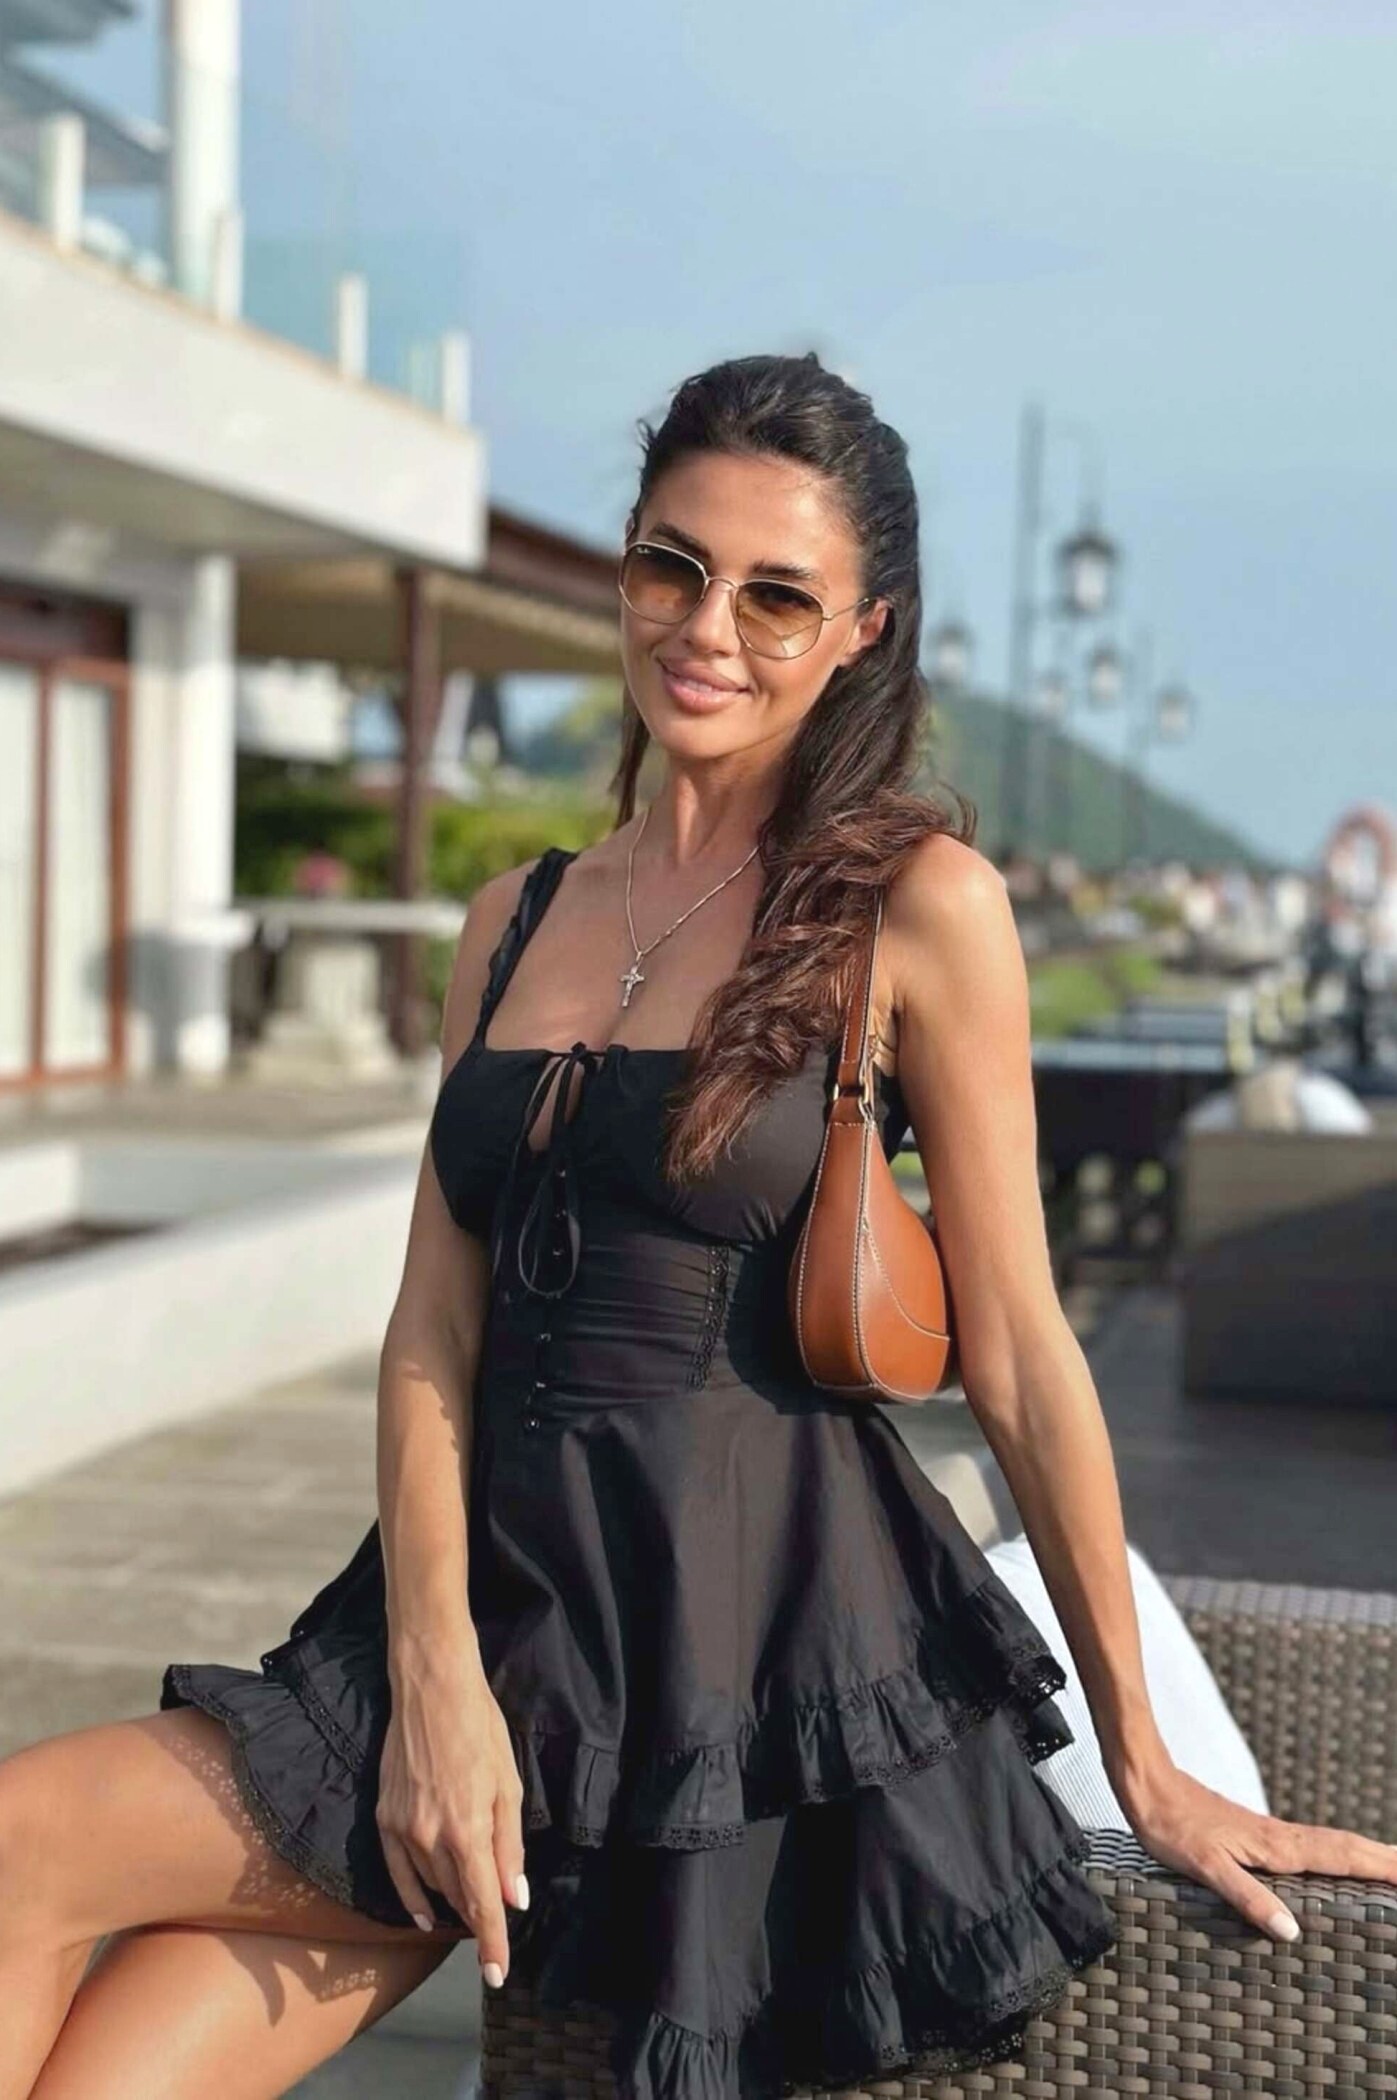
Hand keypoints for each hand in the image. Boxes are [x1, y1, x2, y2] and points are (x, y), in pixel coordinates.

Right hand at [376, 1637, 527, 1987]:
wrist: (431, 1691)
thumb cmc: (480, 1731)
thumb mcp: (509, 1785)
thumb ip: (510, 1846)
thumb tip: (515, 1897)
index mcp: (469, 1828)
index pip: (483, 1902)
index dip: (492, 1943)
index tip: (496, 1975)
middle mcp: (432, 1836)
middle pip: (457, 1897)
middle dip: (478, 1917)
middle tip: (494, 1933)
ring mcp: (404, 1829)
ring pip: (431, 1886)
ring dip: (452, 1902)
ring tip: (470, 1913)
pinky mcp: (384, 1818)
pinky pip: (397, 1872)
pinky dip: (411, 1898)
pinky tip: (423, 1916)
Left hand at [1121, 1759, 1396, 1941]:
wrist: (1145, 1782)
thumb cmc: (1170, 1825)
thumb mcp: (1205, 1867)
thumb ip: (1247, 1897)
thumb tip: (1291, 1932)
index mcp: (1275, 1847)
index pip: (1341, 1857)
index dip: (1379, 1866)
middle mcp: (1278, 1838)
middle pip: (1344, 1848)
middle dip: (1383, 1860)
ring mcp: (1266, 1834)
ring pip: (1328, 1845)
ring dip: (1363, 1855)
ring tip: (1390, 1867)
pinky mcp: (1250, 1833)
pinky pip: (1307, 1846)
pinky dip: (1333, 1853)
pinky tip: (1329, 1863)